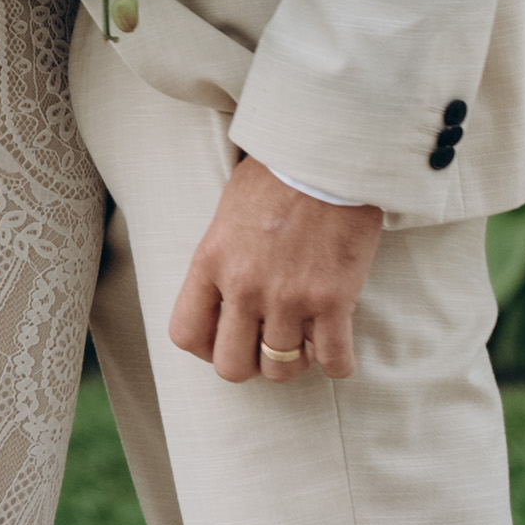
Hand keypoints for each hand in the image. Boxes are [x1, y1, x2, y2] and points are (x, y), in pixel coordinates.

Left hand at [173, 156, 386, 384]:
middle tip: (268, 344)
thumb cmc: (277, 174)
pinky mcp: (333, 300)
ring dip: (295, 360)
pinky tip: (336, 344)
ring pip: (283, 369)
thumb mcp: (227, 213)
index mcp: (210, 262)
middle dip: (251, 363)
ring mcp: (289, 297)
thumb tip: (223, 295)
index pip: (186, 334)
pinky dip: (338, 362)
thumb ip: (221, 258)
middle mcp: (244, 286)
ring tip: (305, 338)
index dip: (206, 347)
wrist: (327, 155)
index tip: (226, 338)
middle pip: (232, 366)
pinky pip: (334, 360)